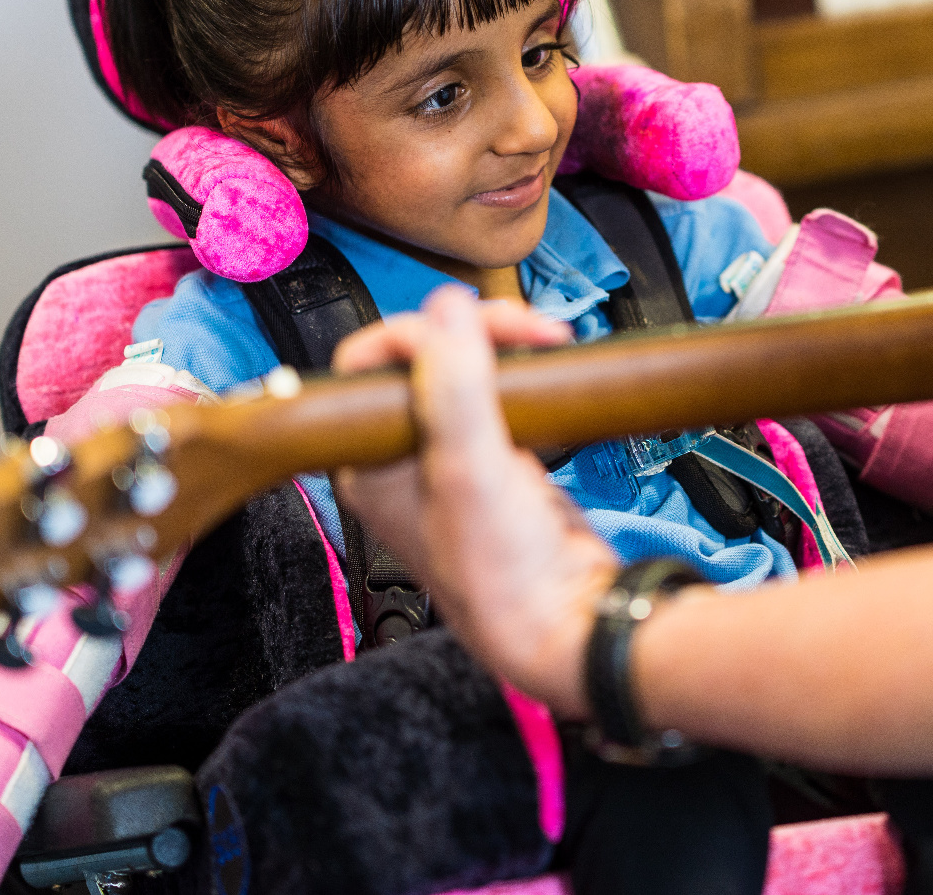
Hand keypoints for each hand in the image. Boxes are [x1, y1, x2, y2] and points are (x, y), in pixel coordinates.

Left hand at [334, 288, 617, 717]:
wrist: (564, 624)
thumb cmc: (501, 572)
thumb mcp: (471, 468)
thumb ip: (453, 386)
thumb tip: (448, 308)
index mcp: (367, 461)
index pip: (370, 362)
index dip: (422, 331)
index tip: (476, 324)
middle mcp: (401, 458)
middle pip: (422, 359)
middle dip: (475, 331)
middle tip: (528, 330)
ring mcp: (451, 460)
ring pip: (464, 372)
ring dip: (503, 347)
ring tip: (544, 342)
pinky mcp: (498, 463)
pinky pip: (500, 397)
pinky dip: (525, 377)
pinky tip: (549, 374)